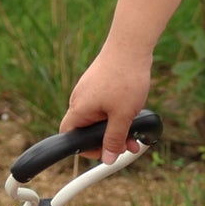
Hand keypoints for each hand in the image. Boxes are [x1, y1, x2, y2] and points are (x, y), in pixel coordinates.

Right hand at [62, 47, 152, 162]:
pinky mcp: (98, 82)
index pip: (69, 136)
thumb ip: (114, 139)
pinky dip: (116, 112)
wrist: (131, 45)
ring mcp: (89, 90)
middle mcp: (79, 99)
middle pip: (87, 128)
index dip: (85, 148)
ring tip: (135, 132)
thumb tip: (108, 159)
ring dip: (116, 127)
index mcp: (79, 109)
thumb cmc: (124, 78)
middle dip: (108, 139)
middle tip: (127, 145)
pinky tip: (132, 111)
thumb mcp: (122, 115)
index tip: (105, 151)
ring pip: (99, 116)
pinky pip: (104, 104)